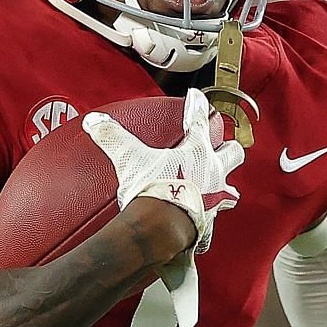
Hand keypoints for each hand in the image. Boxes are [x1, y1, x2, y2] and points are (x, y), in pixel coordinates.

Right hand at [84, 89, 242, 326]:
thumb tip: (94, 121)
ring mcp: (215, 198)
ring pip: (230, 187)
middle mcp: (212, 172)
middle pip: (232, 152)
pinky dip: (208, 218)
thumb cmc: (153, 191)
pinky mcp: (210, 222)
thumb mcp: (129, 159)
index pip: (200, 119)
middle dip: (228, 146)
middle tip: (221, 144)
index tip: (197, 97)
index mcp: (196, 151)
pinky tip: (201, 219)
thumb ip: (112, 138)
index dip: (197, 105)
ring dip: (224, 184)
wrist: (164, 230)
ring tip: (217, 183)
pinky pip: (213, 219)